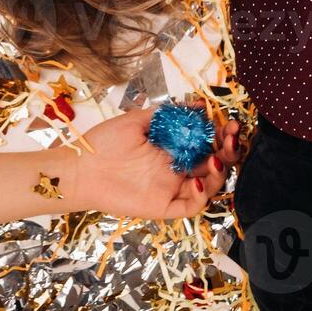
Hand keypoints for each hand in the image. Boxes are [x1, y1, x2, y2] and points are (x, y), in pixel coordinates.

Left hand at [75, 102, 243, 219]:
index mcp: (172, 148)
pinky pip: (189, 206)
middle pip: (213, 164)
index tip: (228, 122)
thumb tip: (196, 104)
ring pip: (208, 186)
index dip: (220, 135)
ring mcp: (171, 188)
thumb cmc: (104, 142)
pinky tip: (198, 180)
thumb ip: (166, 113)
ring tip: (218, 157)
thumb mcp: (137, 121)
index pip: (205, 143)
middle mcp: (176, 168)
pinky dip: (200, 196)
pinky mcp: (163, 206)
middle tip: (231, 136)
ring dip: (219, 172)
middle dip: (228, 150)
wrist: (80, 167)